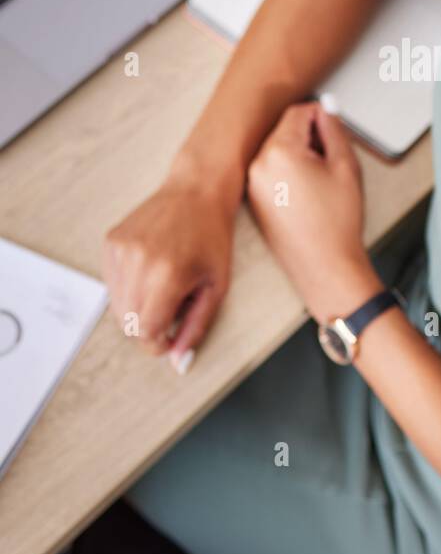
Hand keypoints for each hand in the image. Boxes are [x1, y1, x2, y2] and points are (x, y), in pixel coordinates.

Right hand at [102, 174, 235, 364]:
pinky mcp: (111, 242)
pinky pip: (112, 283)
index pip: (146, 333)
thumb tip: (176, 364)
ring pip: (117, 306)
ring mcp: (120, 250)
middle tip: (172, 311)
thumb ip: (195, 328)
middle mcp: (138, 262)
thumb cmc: (213, 239)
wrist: (197, 190)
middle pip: (128, 323)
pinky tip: (152, 269)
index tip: (172, 337)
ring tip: (164, 286)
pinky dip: (128, 287)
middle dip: (148, 329)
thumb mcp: (216, 286)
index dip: (159, 343)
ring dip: (138, 309)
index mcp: (167, 275)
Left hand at [246, 100, 381, 321]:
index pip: (298, 112)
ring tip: (321, 182)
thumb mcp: (346, 166)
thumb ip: (334, 129)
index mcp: (279, 152)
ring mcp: (253, 185)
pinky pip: (272, 172)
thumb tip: (326, 111)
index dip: (322, 117)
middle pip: (285, 129)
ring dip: (300, 155)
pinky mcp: (255, 201)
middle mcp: (259, 165)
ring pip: (278, 150)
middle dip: (310, 137)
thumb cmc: (338, 223)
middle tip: (331, 161)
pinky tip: (309, 196)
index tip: (335, 132)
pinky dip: (290, 173)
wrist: (326, 268)